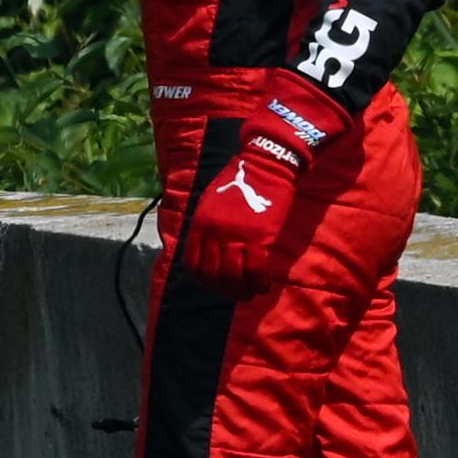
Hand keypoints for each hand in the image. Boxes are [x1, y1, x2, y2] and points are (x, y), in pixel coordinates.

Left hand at [174, 90, 345, 294]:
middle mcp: (214, 234)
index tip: (212, 285)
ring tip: (248, 294)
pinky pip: (256, 270)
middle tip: (233, 294)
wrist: (265, 164)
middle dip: (222, 290)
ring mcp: (237, 237)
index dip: (202, 281)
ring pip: (233, 277)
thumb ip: (206, 226)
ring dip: (241, 291)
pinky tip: (262, 285)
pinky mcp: (260, 239)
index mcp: (200, 224)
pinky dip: (259, 283)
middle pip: (212, 275)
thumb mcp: (210, 201)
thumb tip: (206, 249)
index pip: (193, 264)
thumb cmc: (238, 180)